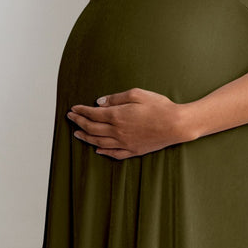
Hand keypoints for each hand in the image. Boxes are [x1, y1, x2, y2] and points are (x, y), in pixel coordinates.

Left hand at [67, 88, 193, 159]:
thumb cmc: (160, 107)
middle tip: (71, 119)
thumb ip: (116, 98)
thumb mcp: (137, 94)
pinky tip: (98, 150)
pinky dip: (104, 152)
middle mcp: (118, 132)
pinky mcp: (134, 150)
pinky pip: (115, 154)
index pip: (93, 114)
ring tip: (77, 134)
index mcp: (117, 116)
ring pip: (100, 143)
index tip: (73, 109)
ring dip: (86, 138)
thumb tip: (99, 102)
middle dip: (79, 123)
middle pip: (92, 129)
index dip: (81, 111)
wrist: (177, 125)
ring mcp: (125, 143)